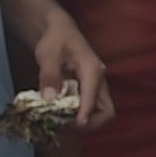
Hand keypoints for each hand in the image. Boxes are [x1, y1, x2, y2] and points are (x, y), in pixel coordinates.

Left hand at [31, 8, 111, 131]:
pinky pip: (91, 109)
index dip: (85, 114)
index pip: (94, 98)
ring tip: (63, 122)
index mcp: (93, 70)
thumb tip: (50, 100)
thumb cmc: (55, 39)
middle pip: (107, 111)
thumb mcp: (48, 54)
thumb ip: (49, 76)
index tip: (75, 126)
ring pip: (101, 112)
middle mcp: (99, 81)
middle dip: (91, 123)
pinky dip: (80, 116)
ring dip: (85, 122)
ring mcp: (96, 87)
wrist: (59, 30)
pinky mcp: (89, 90)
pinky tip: (62, 115)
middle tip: (68, 126)